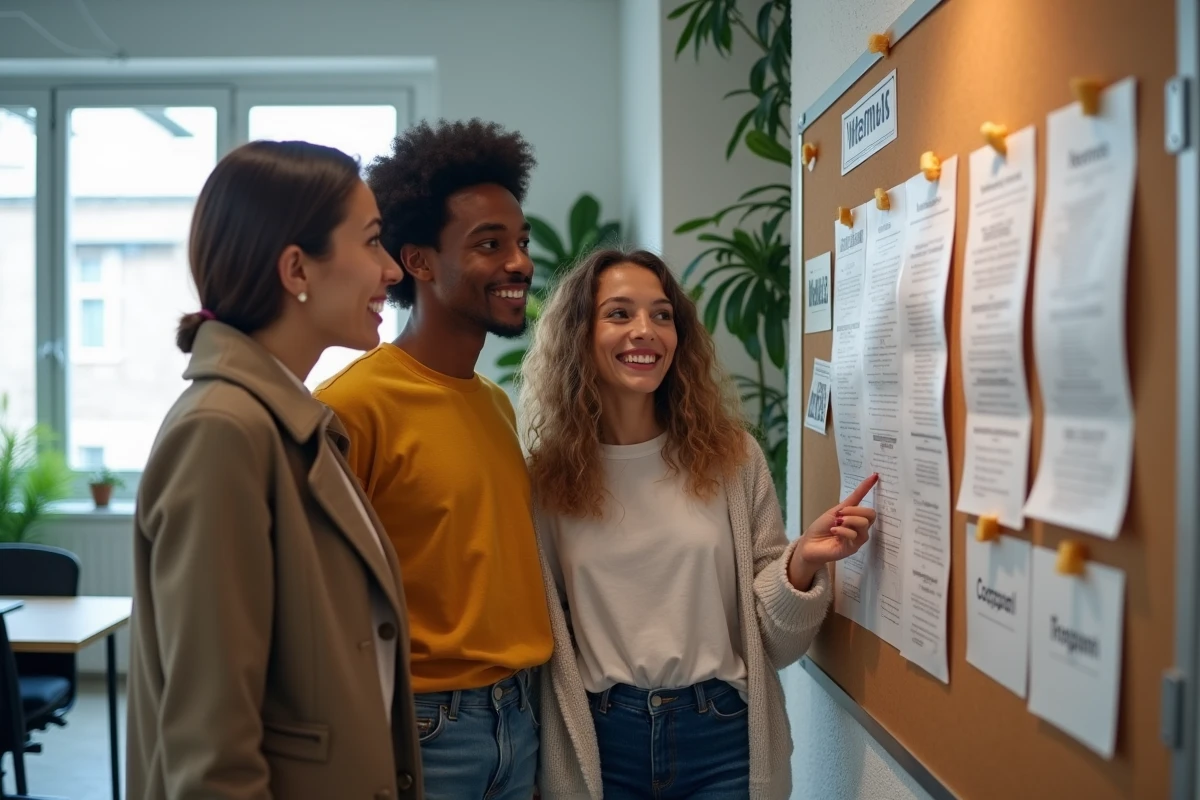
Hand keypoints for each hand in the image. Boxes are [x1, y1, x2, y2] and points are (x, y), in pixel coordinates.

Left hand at [787, 474, 878, 589]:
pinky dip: (843, 530)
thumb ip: (853, 499)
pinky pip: (855, 536)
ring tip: (837, 522)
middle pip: (871, 515)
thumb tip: (871, 478)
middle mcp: (859, 529)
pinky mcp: (852, 548)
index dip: (869, 492)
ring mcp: (857, 539)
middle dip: (856, 510)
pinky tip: (834, 531)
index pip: (869, 506)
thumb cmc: (821, 528)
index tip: (874, 476)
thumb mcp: (836, 510)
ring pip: (864, 524)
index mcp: (856, 519)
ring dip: (849, 520)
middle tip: (841, 513)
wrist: (809, 544)